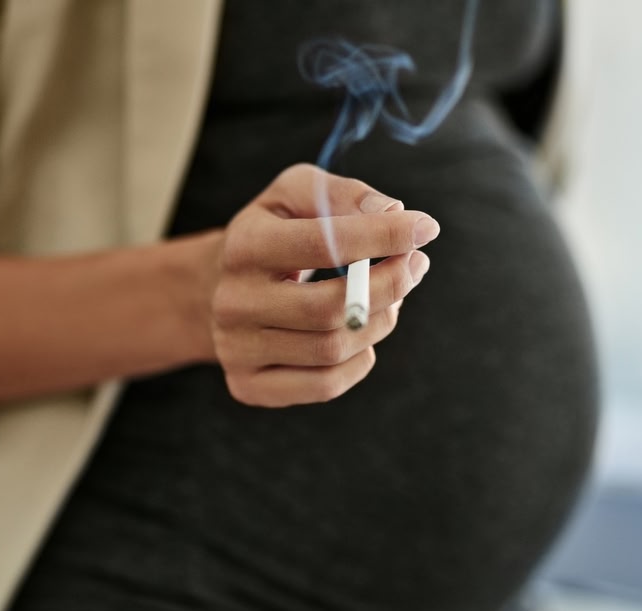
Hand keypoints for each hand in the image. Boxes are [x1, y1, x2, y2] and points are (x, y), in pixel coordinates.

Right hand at [208, 163, 437, 406]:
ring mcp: (236, 349)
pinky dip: (360, 360)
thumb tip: (392, 212)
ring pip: (333, 349)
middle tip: (415, 266)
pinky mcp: (247, 385)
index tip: (425, 228)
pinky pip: (326, 385)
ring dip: (380, 322)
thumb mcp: (296, 196)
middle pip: (331, 307)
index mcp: (243, 246)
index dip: (384, 236)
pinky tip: (361, 336)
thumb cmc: (273, 235)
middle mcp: (232, 301)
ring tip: (389, 299)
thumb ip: (343, 195)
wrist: (216, 289)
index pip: (322, 243)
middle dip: (389, 285)